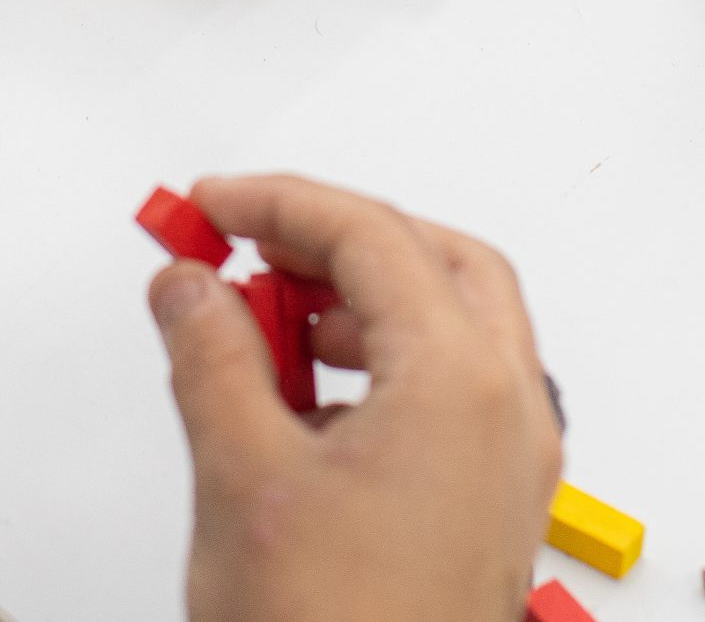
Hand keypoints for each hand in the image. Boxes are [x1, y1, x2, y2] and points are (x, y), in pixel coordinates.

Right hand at [149, 176, 563, 621]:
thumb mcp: (244, 477)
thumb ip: (214, 357)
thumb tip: (193, 285)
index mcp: (462, 382)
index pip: (375, 236)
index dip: (283, 203)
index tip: (211, 205)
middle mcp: (509, 408)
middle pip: (437, 259)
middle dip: (338, 235)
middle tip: (248, 240)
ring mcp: (512, 457)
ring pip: (456, 321)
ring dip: (365, 297)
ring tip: (266, 316)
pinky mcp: (494, 500)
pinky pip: (453, 388)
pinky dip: (386, 359)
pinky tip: (307, 393)